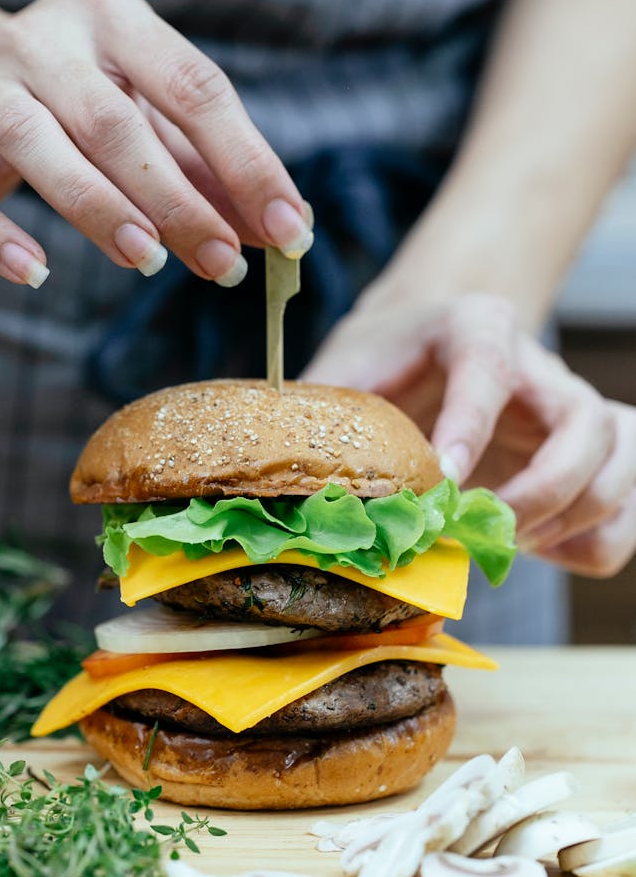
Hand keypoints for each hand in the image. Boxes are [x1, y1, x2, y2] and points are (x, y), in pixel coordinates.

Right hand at [0, 0, 312, 286]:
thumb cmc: (86, 99)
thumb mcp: (154, 113)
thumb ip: (215, 170)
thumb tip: (286, 234)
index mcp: (114, 15)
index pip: (194, 88)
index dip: (248, 163)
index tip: (291, 230)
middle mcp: (46, 40)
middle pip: (116, 123)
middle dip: (178, 201)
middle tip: (223, 263)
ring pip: (40, 149)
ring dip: (101, 211)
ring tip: (149, 261)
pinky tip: (35, 273)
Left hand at [303, 292, 635, 576]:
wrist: (421, 347)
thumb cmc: (379, 360)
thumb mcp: (344, 370)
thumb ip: (324, 411)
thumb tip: (276, 471)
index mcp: (475, 327)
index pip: (490, 369)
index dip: (471, 427)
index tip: (444, 484)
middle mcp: (538, 364)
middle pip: (585, 422)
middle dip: (543, 491)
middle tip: (485, 532)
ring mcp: (571, 406)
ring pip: (621, 460)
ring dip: (573, 518)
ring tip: (506, 544)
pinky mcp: (586, 451)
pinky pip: (626, 503)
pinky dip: (593, 539)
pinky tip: (534, 548)